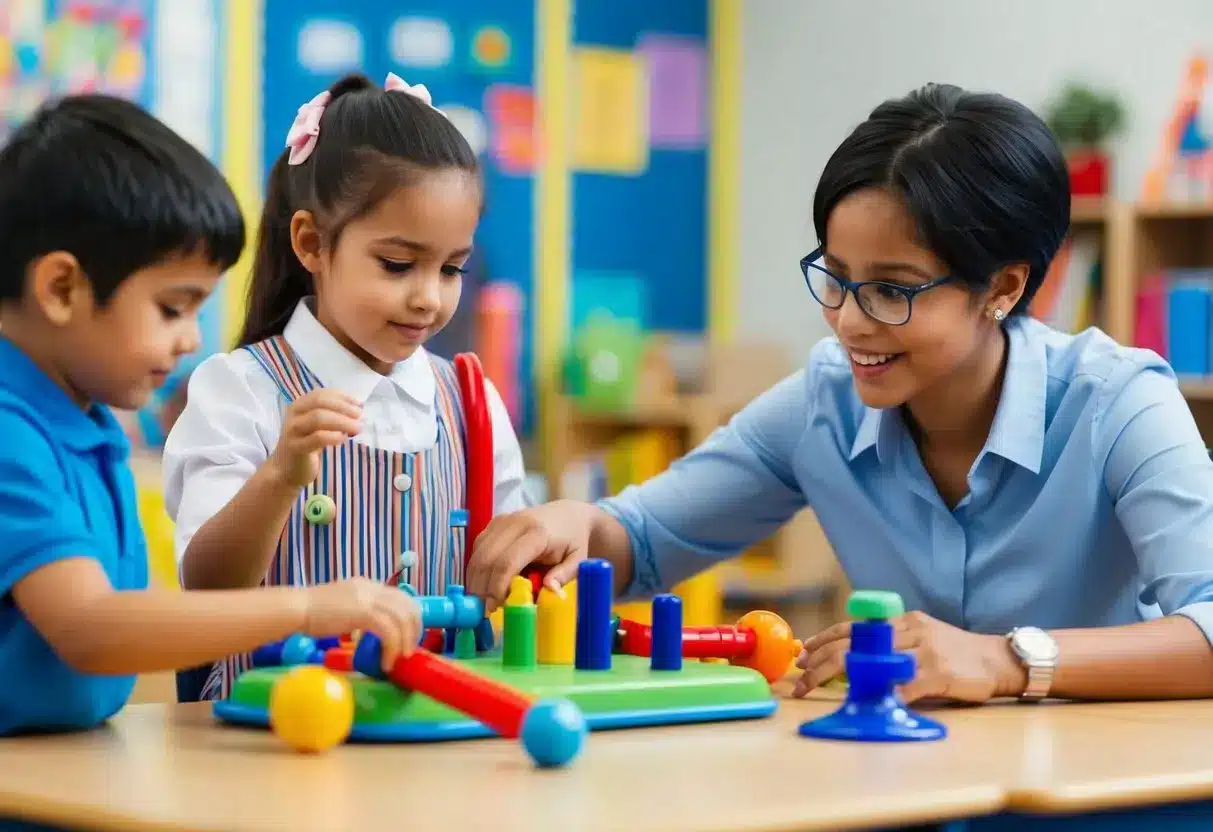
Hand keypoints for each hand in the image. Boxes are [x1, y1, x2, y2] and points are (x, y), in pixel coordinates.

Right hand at [268, 390, 361, 487]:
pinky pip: (318, 437)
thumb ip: (333, 415)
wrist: (286, 469)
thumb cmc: (307, 445)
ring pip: (318, 418)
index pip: (321, 393)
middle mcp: (294, 414)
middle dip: (344, 408)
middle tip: (360, 417)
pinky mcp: (296, 447)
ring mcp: (293, 430)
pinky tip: (342, 439)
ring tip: (357, 428)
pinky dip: (334, 436)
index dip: (342, 397)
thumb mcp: (319, 426)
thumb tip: (358, 408)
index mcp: (300, 405)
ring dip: (342, 421)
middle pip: (320, 402)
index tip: (359, 405)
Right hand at [302, 578, 420, 672]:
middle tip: (408, 650)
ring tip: (399, 658)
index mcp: (368, 586)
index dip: (410, 617)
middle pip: (409, 605)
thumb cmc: (312, 614)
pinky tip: (385, 662)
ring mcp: (368, 598)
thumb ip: (357, 615)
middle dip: (414, 629)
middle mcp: (372, 588)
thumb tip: (365, 633)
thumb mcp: (342, 608)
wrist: (296, 609)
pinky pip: (388, 630)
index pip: (401, 597)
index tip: (408, 636)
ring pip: (402, 617)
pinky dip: (391, 647)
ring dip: (405, 641)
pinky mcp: (362, 611)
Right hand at [465, 500, 596, 611]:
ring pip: (477, 554)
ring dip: (476, 580)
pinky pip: (477, 549)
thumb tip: (551, 592)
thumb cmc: (574, 541)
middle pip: (486, 559)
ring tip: (486, 600)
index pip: (507, 562)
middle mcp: (515, 523)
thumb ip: (564, 576)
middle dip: (482, 587)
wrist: (569, 515)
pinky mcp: (494, 523)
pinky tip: (485, 584)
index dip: (497, 587)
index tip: (497, 607)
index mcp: (537, 533)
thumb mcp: (578, 560)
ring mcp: (502, 521)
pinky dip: (477, 570)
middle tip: (487, 609)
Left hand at [791, 610, 1025, 702]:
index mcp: (901, 621)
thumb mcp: (921, 638)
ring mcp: (922, 651)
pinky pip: (900, 686)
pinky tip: (860, 704)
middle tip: (801, 677)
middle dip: (820, 661)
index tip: (803, 652)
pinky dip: (878, 695)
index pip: (853, 627)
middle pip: (853, 643)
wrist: (998, 659)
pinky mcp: (937, 673)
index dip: (824, 638)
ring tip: (814, 688)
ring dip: (836, 677)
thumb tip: (854, 661)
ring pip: (869, 661)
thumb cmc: (957, 653)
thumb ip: (893, 645)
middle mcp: (908, 631)